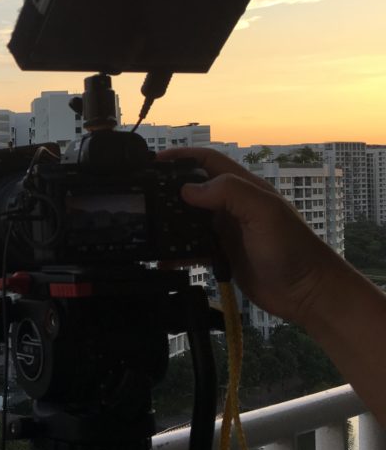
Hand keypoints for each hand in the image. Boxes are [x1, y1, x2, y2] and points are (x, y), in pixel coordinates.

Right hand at [157, 147, 348, 328]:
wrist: (306, 293)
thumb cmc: (292, 249)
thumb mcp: (264, 212)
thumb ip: (229, 192)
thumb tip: (187, 189)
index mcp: (244, 189)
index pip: (208, 161)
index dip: (181, 156)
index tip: (154, 160)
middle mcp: (232, 206)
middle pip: (193, 188)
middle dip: (168, 188)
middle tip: (142, 193)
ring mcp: (226, 230)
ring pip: (188, 218)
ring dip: (169, 221)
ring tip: (147, 226)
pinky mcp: (222, 253)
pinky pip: (192, 247)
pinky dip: (176, 251)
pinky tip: (163, 259)